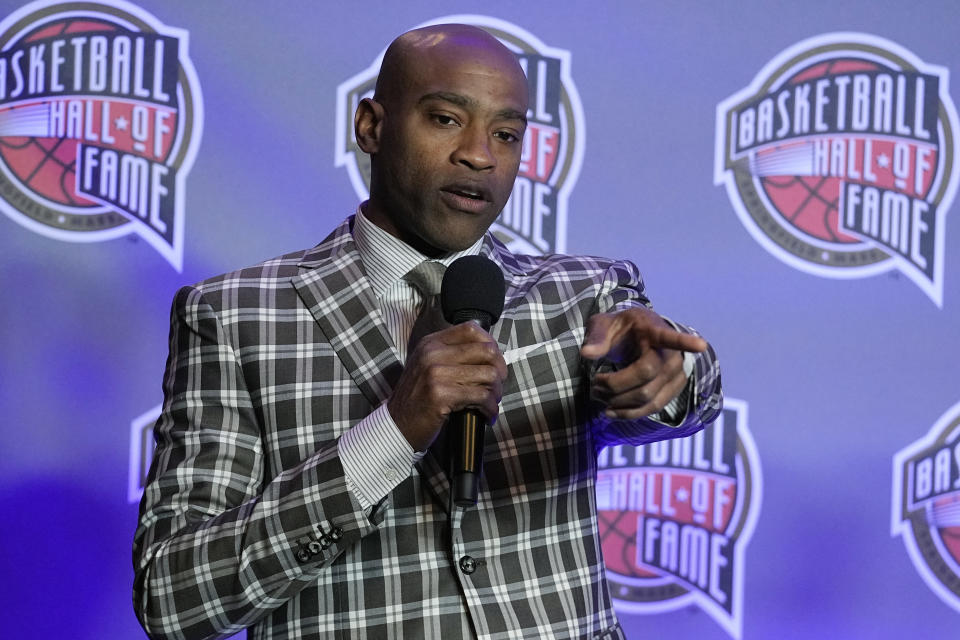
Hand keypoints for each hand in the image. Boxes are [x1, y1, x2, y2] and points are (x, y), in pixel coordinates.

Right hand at [388, 322, 507, 450]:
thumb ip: (452, 354)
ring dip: (496, 393)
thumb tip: (490, 352)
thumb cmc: (418, 398)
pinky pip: (481, 397)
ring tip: (491, 403)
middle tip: (497, 386)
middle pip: (486, 351)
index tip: (495, 362)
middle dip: (500, 371)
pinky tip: (487, 415)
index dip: (491, 344)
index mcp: (431, 342)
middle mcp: (433, 353)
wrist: (397, 424)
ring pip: (488, 375)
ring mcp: (436, 373)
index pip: (471, 329)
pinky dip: (490, 408)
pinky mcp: (441, 394)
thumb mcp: (428, 366)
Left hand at [580, 307, 706, 419]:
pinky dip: (630, 413)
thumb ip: (597, 338)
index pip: (671, 337)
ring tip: (598, 396)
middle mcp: (671, 353)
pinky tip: (611, 412)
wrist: (637, 336)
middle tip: (594, 384)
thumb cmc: (620, 329)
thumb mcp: (604, 325)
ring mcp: (676, 372)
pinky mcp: (674, 389)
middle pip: (645, 374)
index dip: (685, 342)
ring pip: (649, 397)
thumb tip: (587, 354)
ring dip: (620, 402)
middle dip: (615, 385)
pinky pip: (654, 407)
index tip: (701, 345)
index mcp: (654, 330)